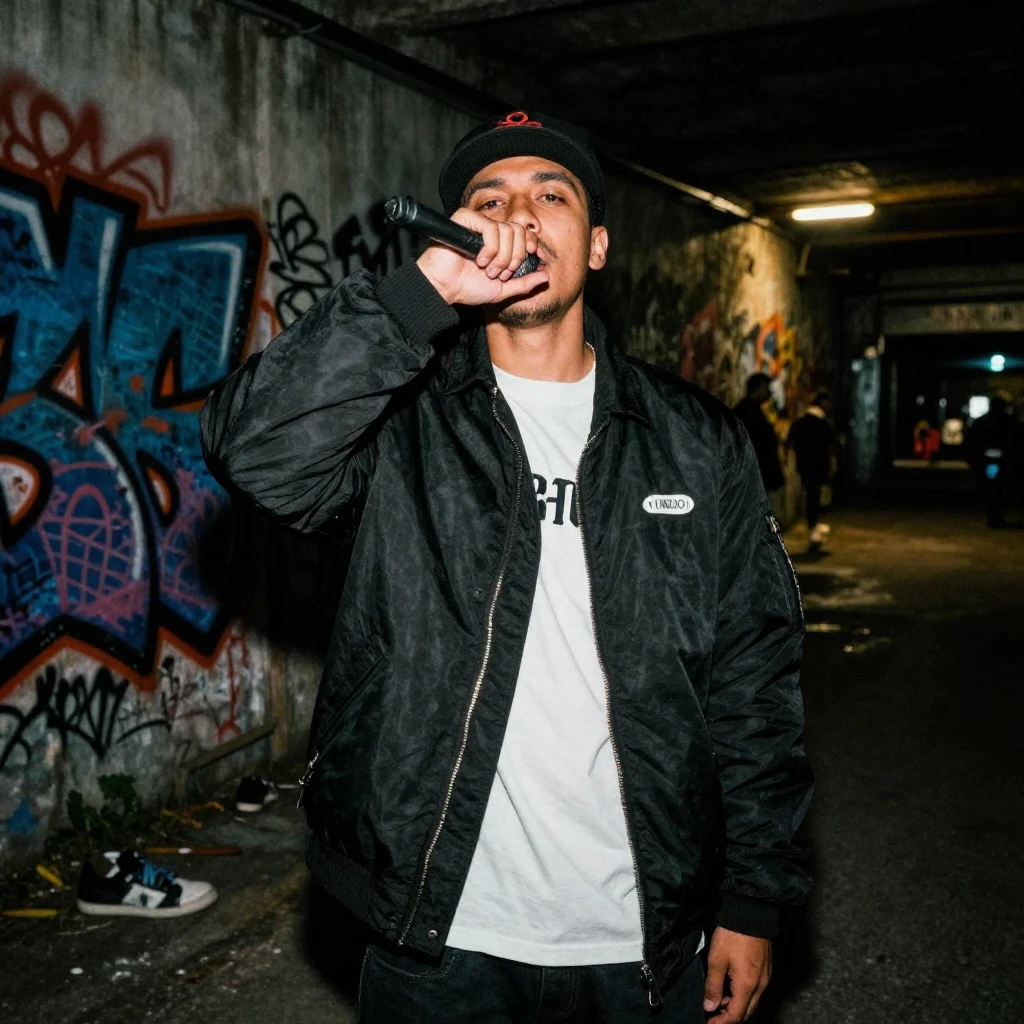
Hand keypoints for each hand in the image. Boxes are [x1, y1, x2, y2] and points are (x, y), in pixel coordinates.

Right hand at [416, 208, 548, 306]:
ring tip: (487, 269)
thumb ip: (524, 283)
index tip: (531, 256)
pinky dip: (490, 248)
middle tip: (500, 273)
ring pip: (506, 231)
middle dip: (514, 257)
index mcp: (499, 243)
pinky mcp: (465, 219)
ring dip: (501, 257)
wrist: (444, 289)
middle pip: (518, 231)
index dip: (530, 243)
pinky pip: (490, 227)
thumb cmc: (467, 288)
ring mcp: (477, 224)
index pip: (523, 232)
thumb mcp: (502, 290)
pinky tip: (479, 260)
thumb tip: (546, 275)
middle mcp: (490, 231)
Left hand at [703, 927, 770, 1021]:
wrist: (751, 913)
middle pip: (746, 1012)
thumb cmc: (732, 935)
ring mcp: (765, 978)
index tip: (709, 1023)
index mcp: (747, 986)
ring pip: (751, 1002)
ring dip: (736, 1006)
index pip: (736, 1015)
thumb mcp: (717, 959)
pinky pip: (755, 991)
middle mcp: (760, 986)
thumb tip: (709, 1006)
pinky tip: (730, 988)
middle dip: (730, 1017)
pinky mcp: (766, 969)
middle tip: (713, 1015)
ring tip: (718, 1001)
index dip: (721, 1023)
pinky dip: (743, 995)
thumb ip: (713, 985)